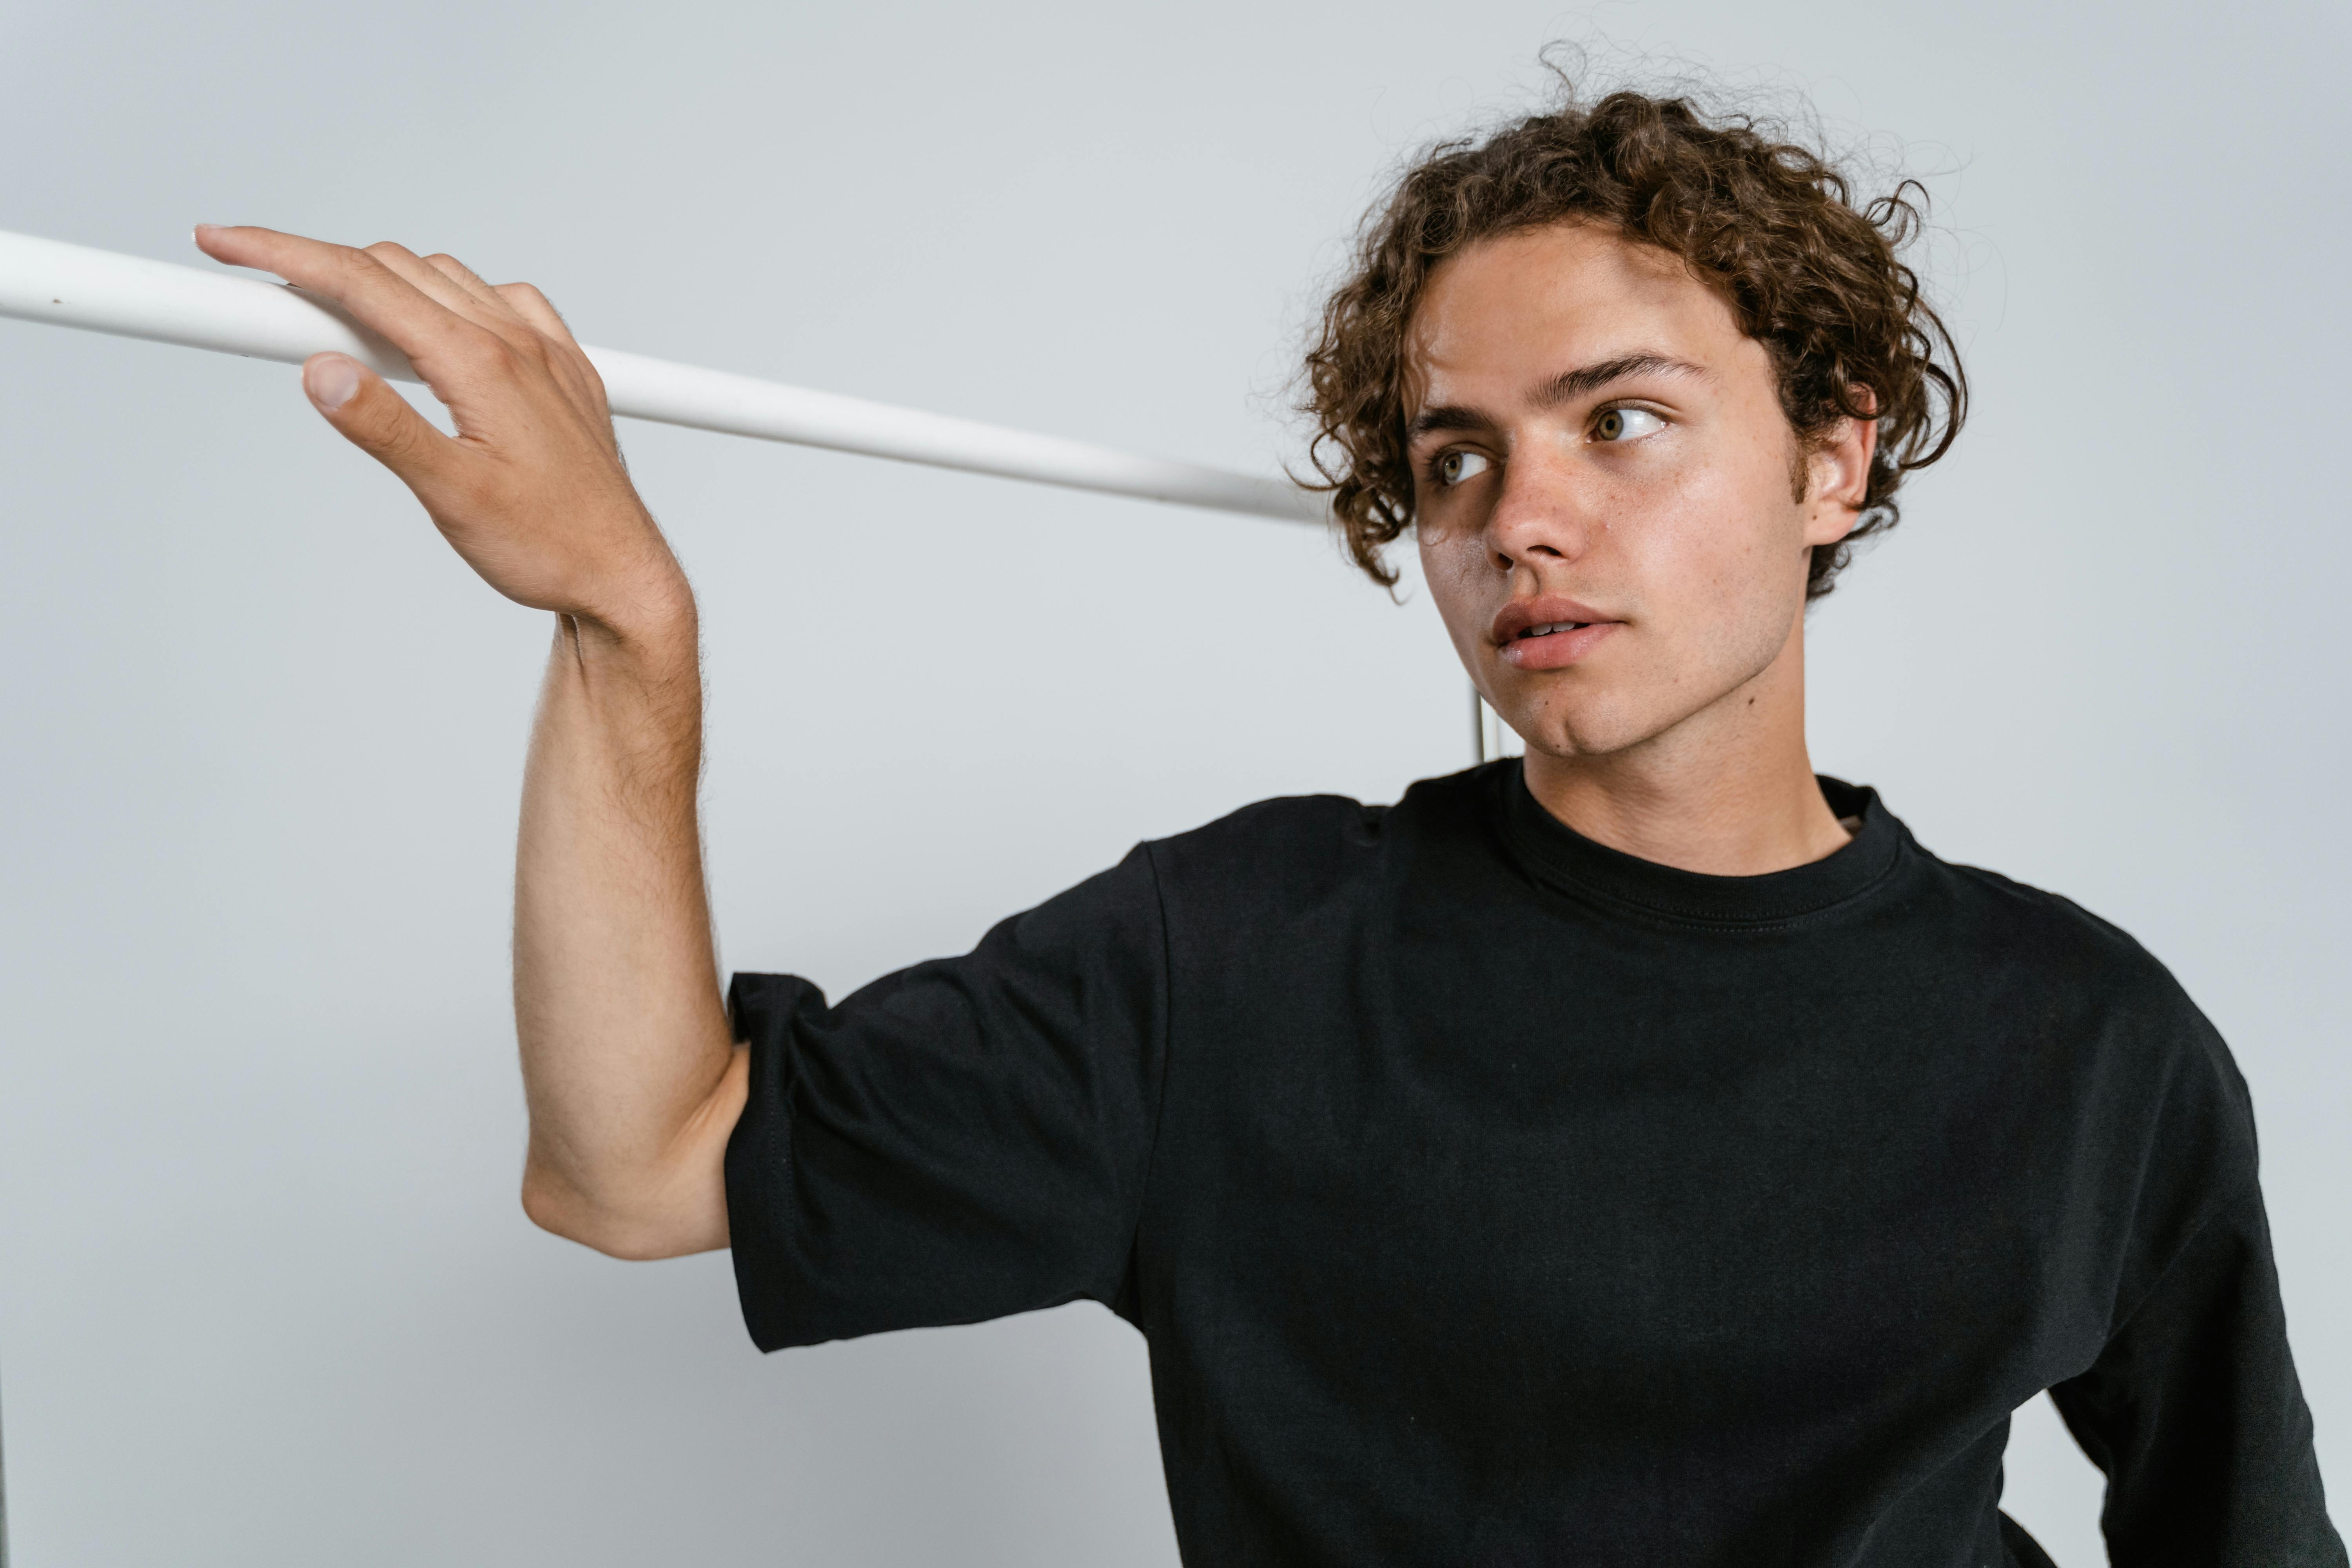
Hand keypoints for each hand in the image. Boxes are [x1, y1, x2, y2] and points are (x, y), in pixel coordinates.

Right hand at [193, 225, 687, 634]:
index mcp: (482, 363)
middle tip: (259, 296)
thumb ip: (384, 429)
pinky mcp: (564, 371)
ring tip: (334, 323)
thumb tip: (322, 371)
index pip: (360, 281)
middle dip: (319, 268)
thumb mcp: (452, 498)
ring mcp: (545, 353)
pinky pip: (502, 303)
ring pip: (445, 279)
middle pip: (395, 270)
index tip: (223, 244)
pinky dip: (452, 299)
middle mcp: (518, 342)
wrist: (623, 577)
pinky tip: (437, 334)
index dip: (280, 255)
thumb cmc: (549, 548)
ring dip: (384, 284)